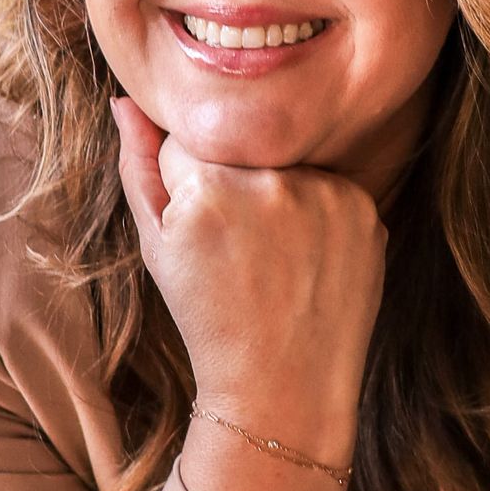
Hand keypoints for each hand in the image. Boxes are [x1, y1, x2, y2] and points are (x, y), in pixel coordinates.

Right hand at [112, 97, 384, 464]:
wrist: (281, 387)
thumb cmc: (208, 319)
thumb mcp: (156, 248)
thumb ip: (138, 167)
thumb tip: (126, 103)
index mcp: (207, 183)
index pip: (189, 139)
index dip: (189, 185)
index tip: (204, 232)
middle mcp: (270, 178)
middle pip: (241, 145)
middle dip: (234, 182)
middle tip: (240, 249)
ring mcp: (324, 192)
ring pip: (286, 161)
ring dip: (279, 193)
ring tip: (274, 258)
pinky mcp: (363, 208)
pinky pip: (328, 184)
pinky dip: (319, 212)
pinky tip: (307, 259)